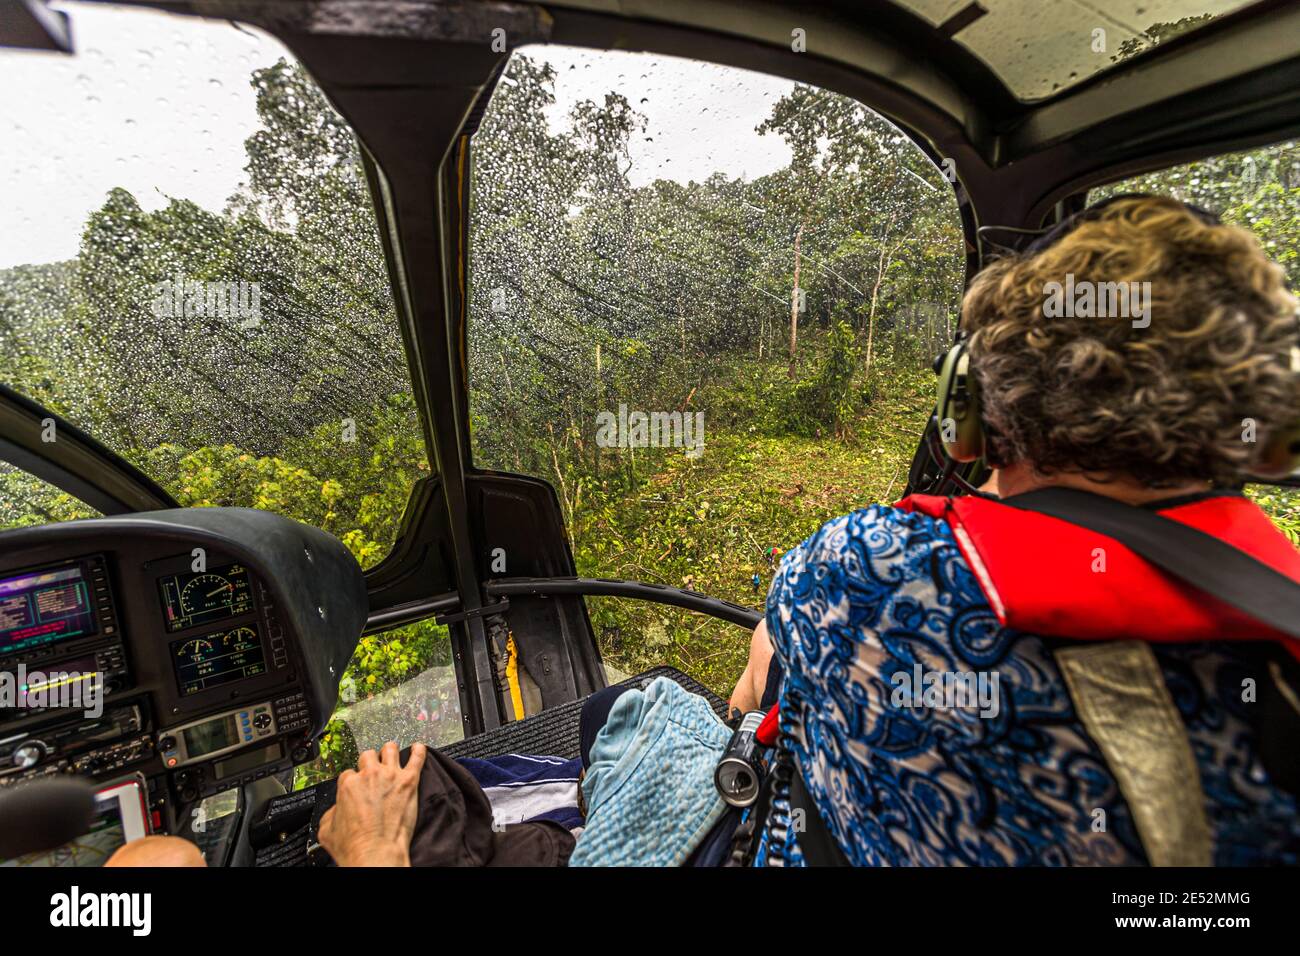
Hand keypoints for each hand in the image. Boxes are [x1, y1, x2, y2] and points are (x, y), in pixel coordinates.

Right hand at [318, 740, 425, 866]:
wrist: (376, 853)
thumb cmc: (354, 845)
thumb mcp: (327, 830)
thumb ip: (331, 813)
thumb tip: (336, 810)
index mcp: (348, 784)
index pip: (349, 773)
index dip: (353, 781)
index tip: (357, 789)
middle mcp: (369, 775)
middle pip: (368, 756)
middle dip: (369, 763)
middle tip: (373, 772)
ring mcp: (390, 776)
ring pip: (390, 750)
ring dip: (390, 752)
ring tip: (392, 755)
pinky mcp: (409, 781)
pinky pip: (417, 758)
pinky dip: (419, 751)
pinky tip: (419, 748)